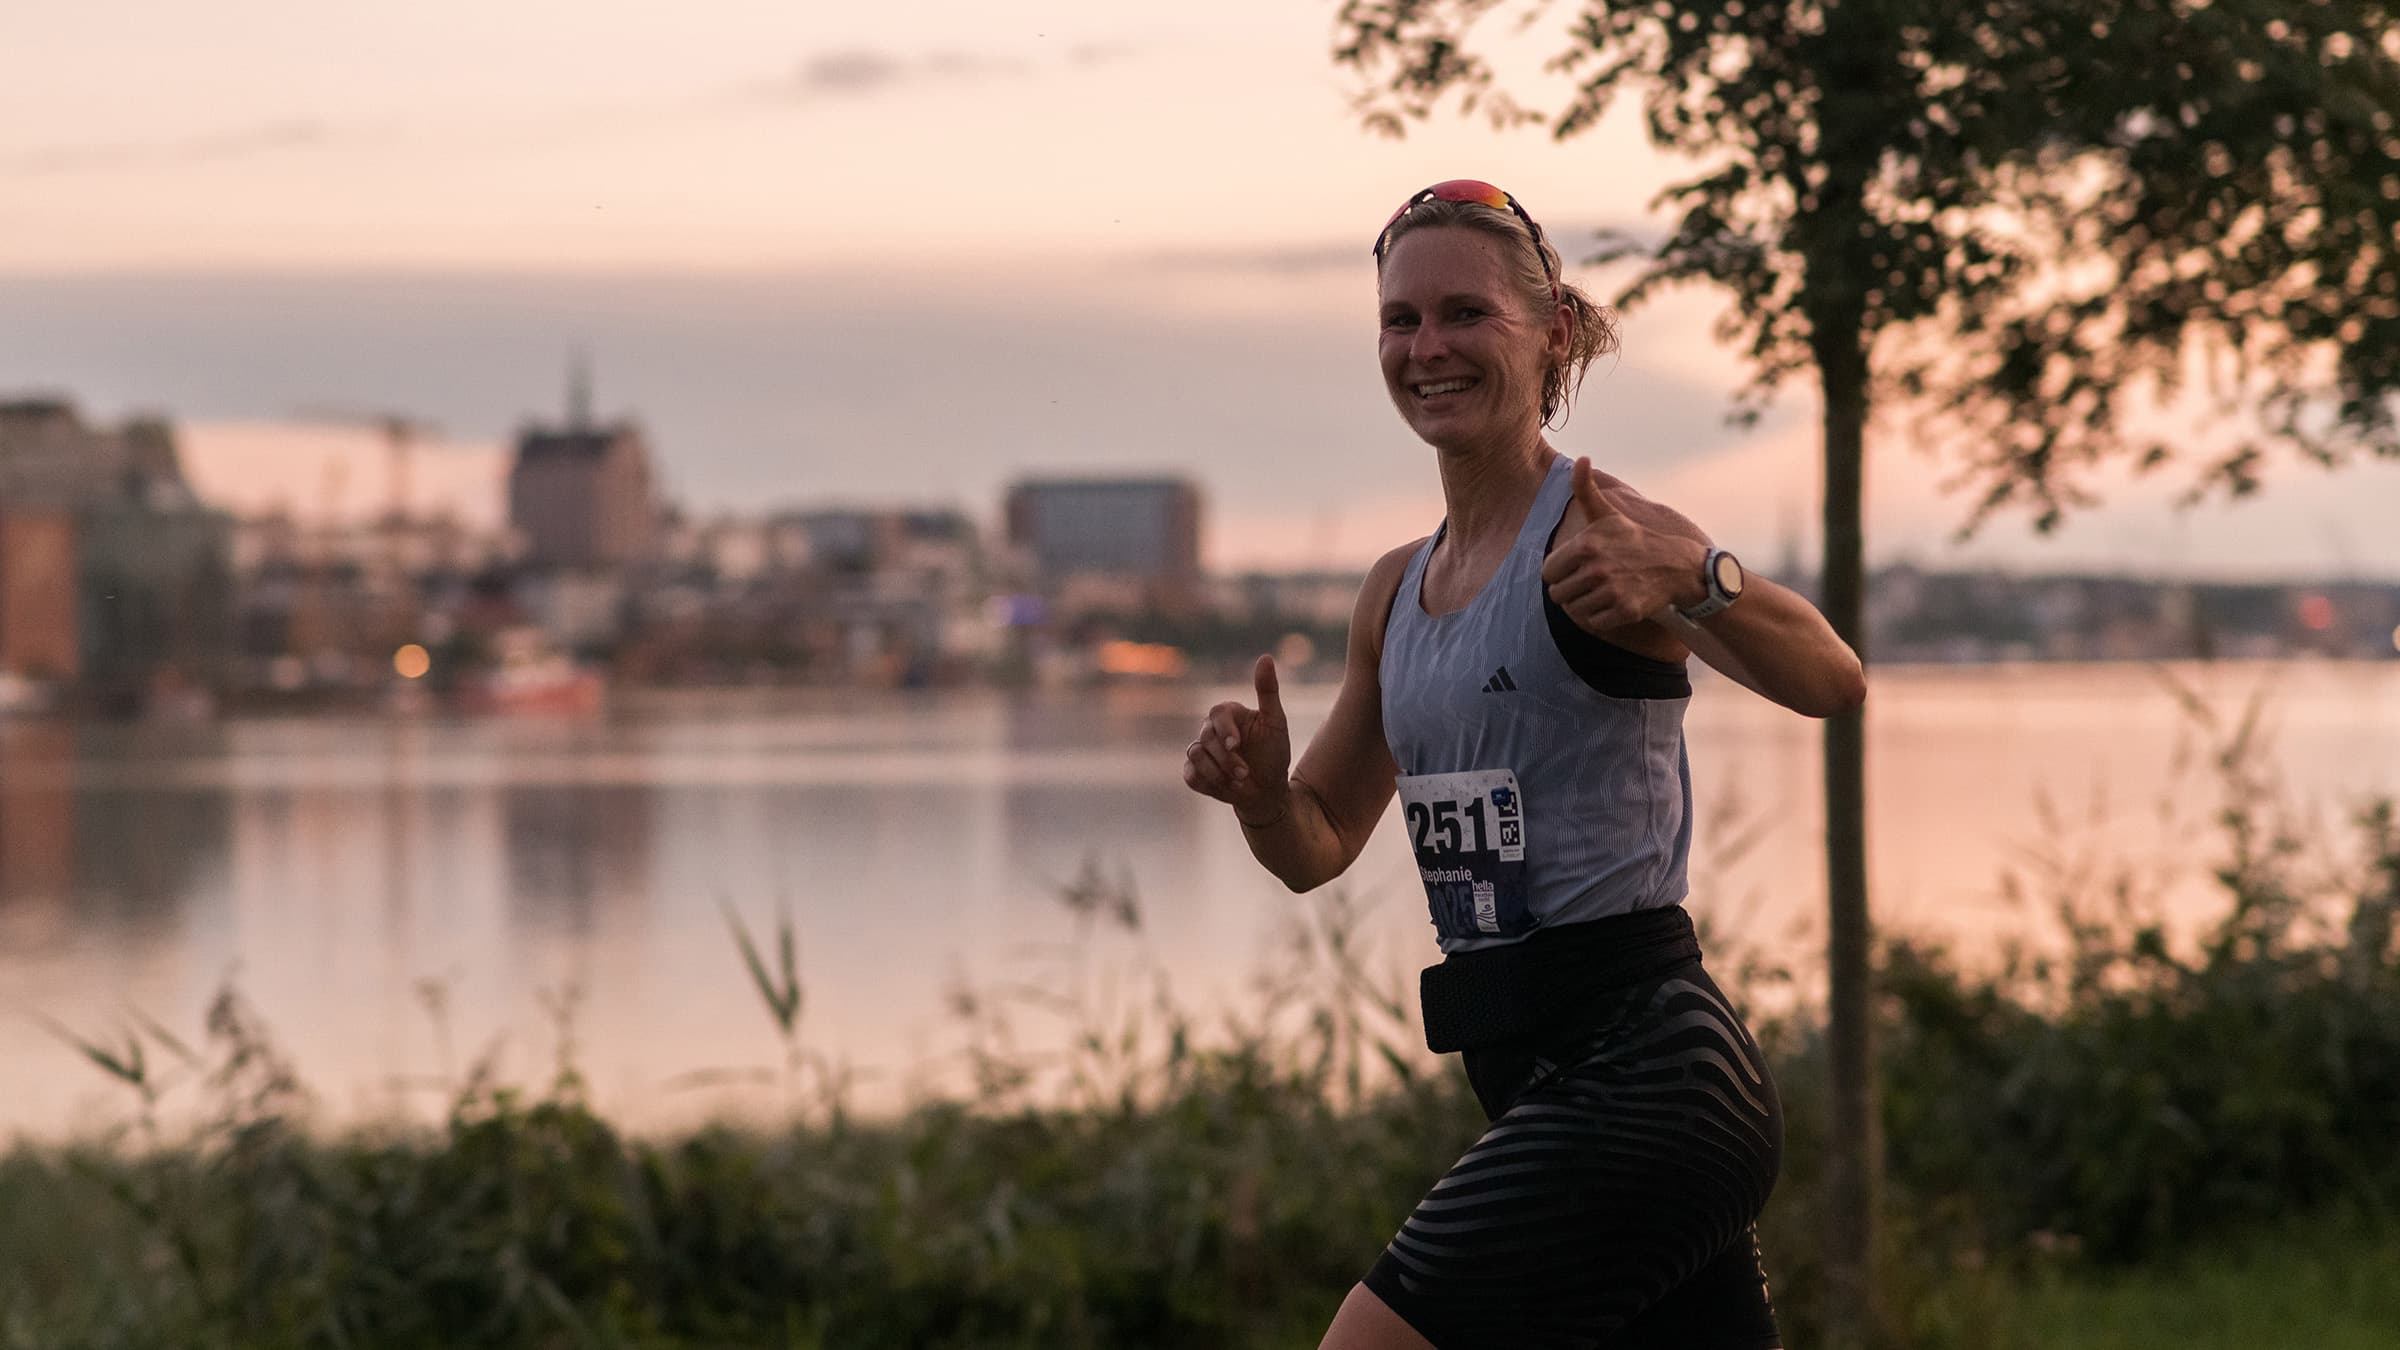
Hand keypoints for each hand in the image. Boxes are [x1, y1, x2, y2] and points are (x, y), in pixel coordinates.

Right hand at [1181, 654, 1292, 825]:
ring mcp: (1200, 750)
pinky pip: (1190, 775)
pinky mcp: (1193, 771)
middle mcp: (1211, 729)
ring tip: (1239, 782)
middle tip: (1245, 773)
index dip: (1224, 729)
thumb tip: (1266, 657)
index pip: (1217, 713)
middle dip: (1226, 759)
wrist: (1268, 790)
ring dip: (1218, 773)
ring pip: (1195, 755)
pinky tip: (1226, 788)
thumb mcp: (1276, 723)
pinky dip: (1209, 783)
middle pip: (1205, 737)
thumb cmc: (1274, 754)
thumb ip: (1268, 691)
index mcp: (1228, 714)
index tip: (1236, 745)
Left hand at [1540, 457, 1707, 635]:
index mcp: (1585, 546)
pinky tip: (1613, 603)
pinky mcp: (1625, 612)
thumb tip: (1581, 458)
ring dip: (1585, 604)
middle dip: (1570, 590)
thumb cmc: (1633, 538)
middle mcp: (1596, 569)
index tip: (1576, 567)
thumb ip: (1585, 489)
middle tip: (1590, 582)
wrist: (1674, 565)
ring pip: (1575, 611)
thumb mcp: (1607, 513)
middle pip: (1558, 595)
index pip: (1548, 573)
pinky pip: (1594, 623)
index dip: (1559, 572)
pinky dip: (1601, 617)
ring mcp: (1611, 592)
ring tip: (1602, 591)